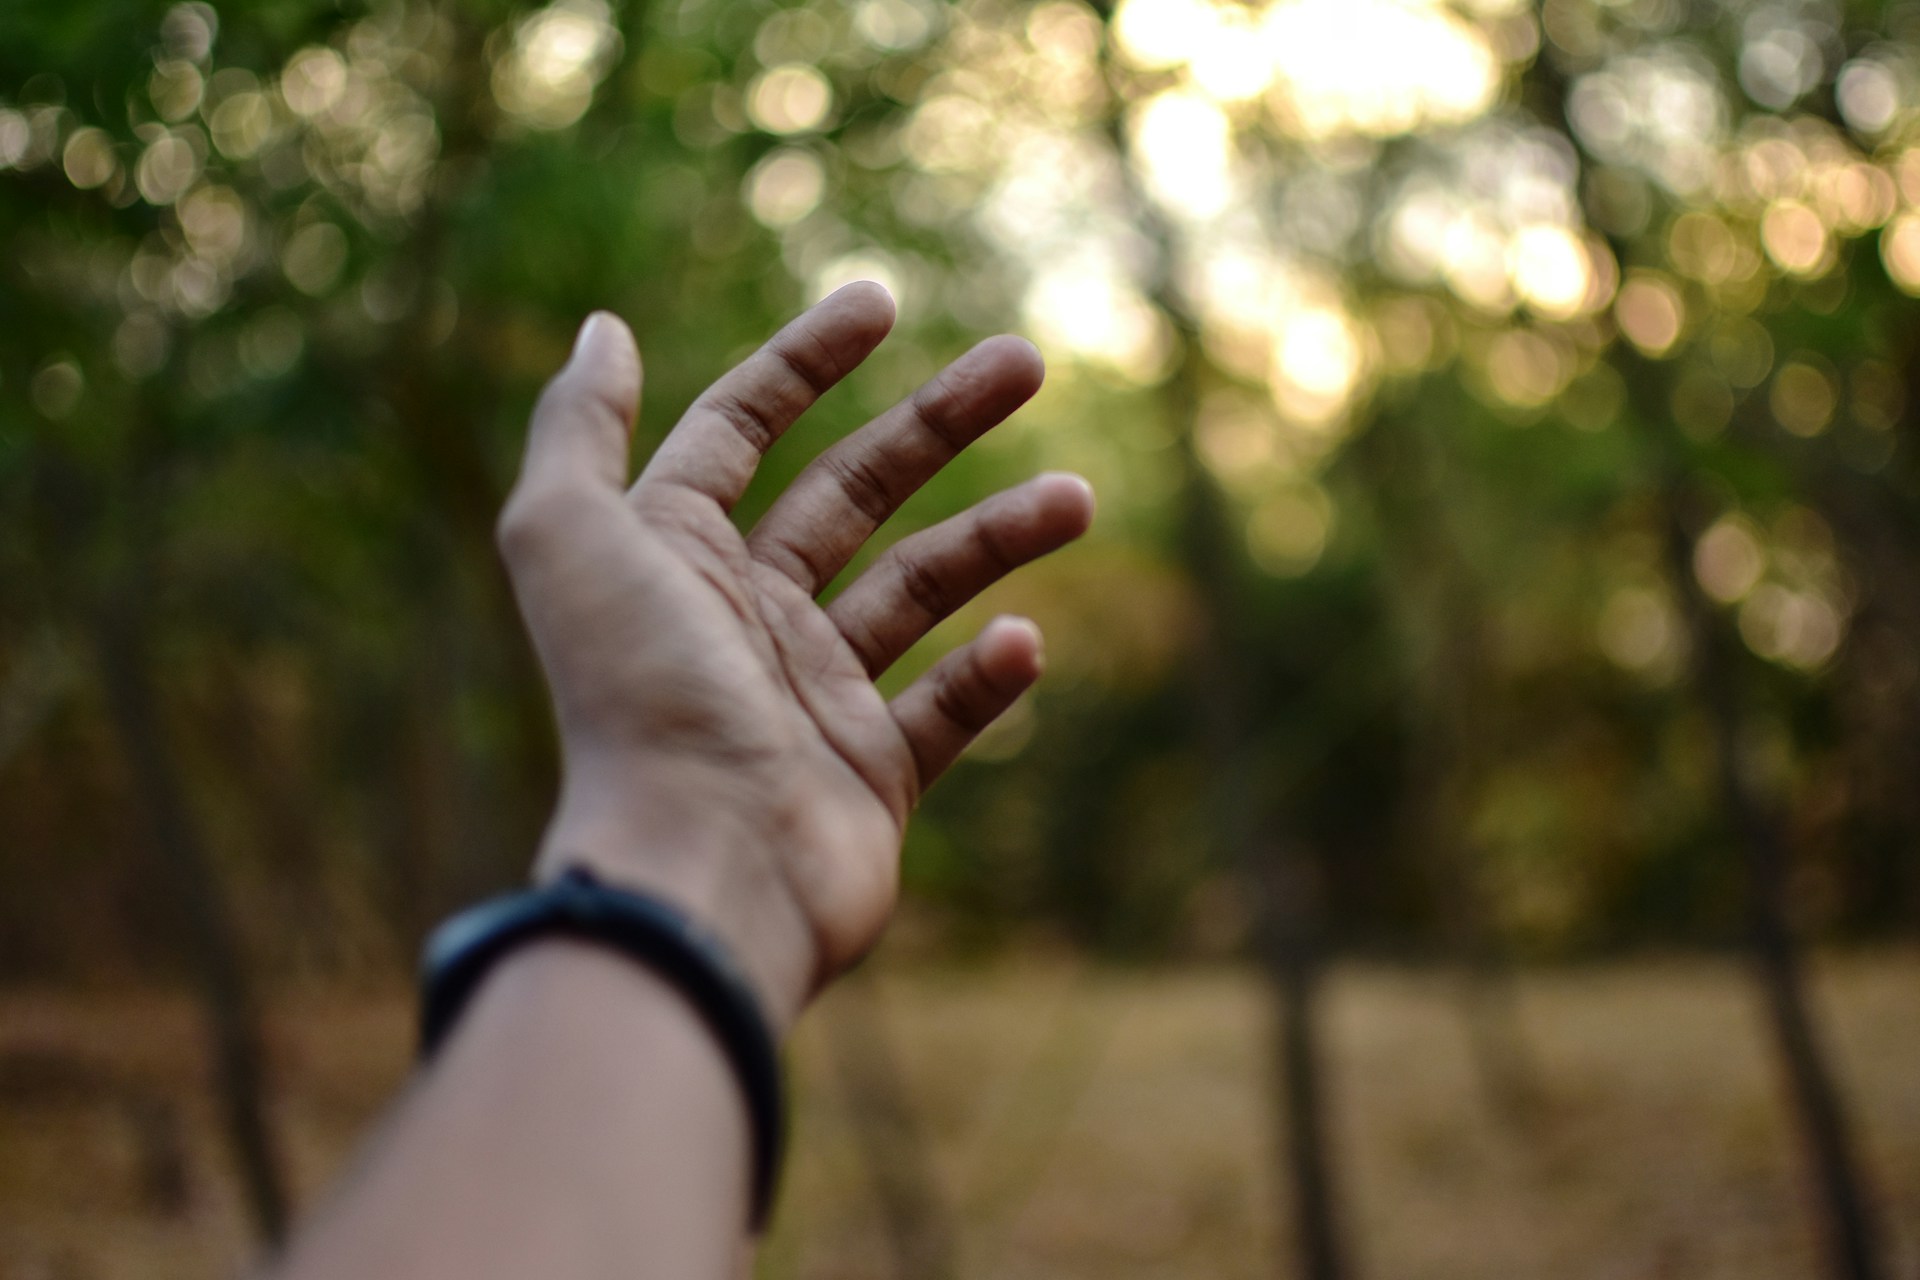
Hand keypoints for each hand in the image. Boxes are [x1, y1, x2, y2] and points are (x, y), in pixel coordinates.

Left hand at [496, 283, 1092, 1030]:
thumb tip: (601, 330)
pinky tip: (1023, 642)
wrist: (697, 868)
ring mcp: (812, 697)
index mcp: (677, 555)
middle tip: (1024, 360)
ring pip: (919, 589)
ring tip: (1078, 496)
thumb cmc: (635, 696)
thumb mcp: (570, 536)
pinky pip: (943, 710)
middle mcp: (745, 617)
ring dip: (998, 536)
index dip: (802, 360)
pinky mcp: (869, 776)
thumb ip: (578, 429)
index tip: (880, 299)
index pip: (742, 430)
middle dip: (937, 421)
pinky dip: (986, 674)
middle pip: (855, 492)